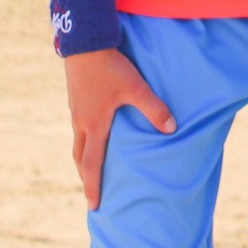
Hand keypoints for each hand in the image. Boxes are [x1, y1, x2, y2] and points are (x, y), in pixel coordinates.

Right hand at [63, 48, 175, 208]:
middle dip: (86, 177)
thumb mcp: (135, 87)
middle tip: (91, 195)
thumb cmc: (109, 66)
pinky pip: (78, 127)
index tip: (94, 206)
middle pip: (80, 158)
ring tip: (89, 168)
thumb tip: (171, 129)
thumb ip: (154, 108)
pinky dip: (83, 140)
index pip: (93, 164)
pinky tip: (91, 133)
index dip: (94, 186)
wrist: (84, 41)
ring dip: (83, 159)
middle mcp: (81, 122)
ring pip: (77, 142)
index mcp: (94, 125)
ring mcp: (75, 110)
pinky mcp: (75, 98)